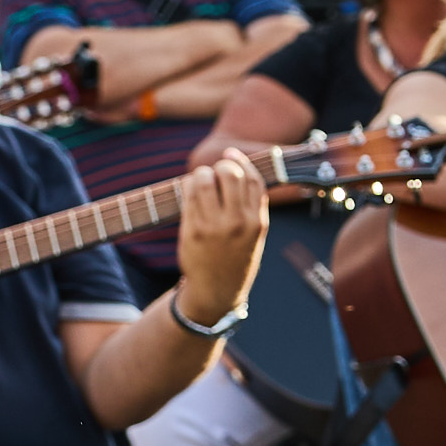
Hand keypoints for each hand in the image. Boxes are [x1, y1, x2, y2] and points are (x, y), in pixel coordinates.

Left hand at [168, 143, 269, 322]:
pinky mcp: (193, 229)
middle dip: (220, 166)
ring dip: (201, 174)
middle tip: (214, 174)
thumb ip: (252, 205)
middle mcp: (238, 222)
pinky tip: (190, 190)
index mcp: (257, 222)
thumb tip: (239, 167)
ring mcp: (214, 226)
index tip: (230, 153)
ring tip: (201, 182)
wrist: (216, 292)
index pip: (253, 179)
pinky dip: (188, 185)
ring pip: (205, 178)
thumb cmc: (236, 259)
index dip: (241, 160)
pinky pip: (189, 193)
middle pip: (229, 173)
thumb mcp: (255, 234)